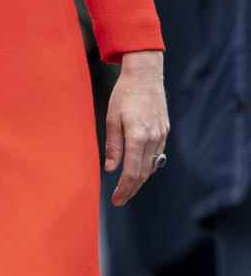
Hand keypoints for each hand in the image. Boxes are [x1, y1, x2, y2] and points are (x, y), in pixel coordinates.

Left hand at [105, 51, 169, 206]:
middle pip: (143, 173)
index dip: (123, 189)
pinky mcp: (164, 131)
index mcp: (137, 136)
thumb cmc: (124, 94)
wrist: (146, 75)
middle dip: (131, 189)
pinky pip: (156, 155)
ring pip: (151, 166)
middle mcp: (153, 139)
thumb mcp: (112, 119)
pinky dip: (147, 165)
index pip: (132, 172)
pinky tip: (137, 169)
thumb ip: (112, 146)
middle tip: (119, 200)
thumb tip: (110, 169)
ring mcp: (161, 135)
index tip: (115, 200)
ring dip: (139, 179)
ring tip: (127, 188)